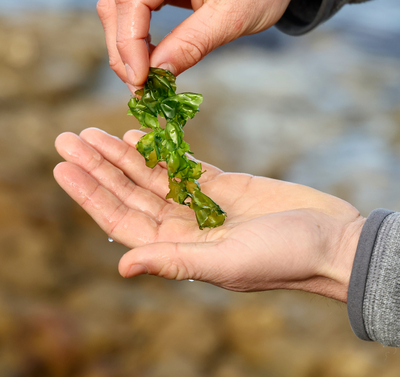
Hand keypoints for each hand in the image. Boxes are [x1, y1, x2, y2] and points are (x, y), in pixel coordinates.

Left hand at [54, 128, 362, 301]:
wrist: (333, 239)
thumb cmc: (287, 256)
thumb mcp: (230, 261)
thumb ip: (176, 261)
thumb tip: (122, 266)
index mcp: (181, 250)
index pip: (123, 220)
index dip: (92, 194)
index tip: (66, 167)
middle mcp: (185, 228)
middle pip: (131, 194)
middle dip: (99, 167)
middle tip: (68, 139)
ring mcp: (204, 205)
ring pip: (153, 177)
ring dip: (124, 156)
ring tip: (93, 134)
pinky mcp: (225, 186)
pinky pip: (184, 166)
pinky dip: (161, 152)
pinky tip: (139, 135)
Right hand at [96, 0, 322, 85]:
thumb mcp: (232, 19)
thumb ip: (190, 45)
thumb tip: (156, 75)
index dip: (130, 44)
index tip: (141, 81)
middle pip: (118, 1)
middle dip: (123, 49)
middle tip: (141, 88)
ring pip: (120, 5)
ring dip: (126, 44)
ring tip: (144, 79)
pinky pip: (135, 5)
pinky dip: (136, 34)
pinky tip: (149, 59)